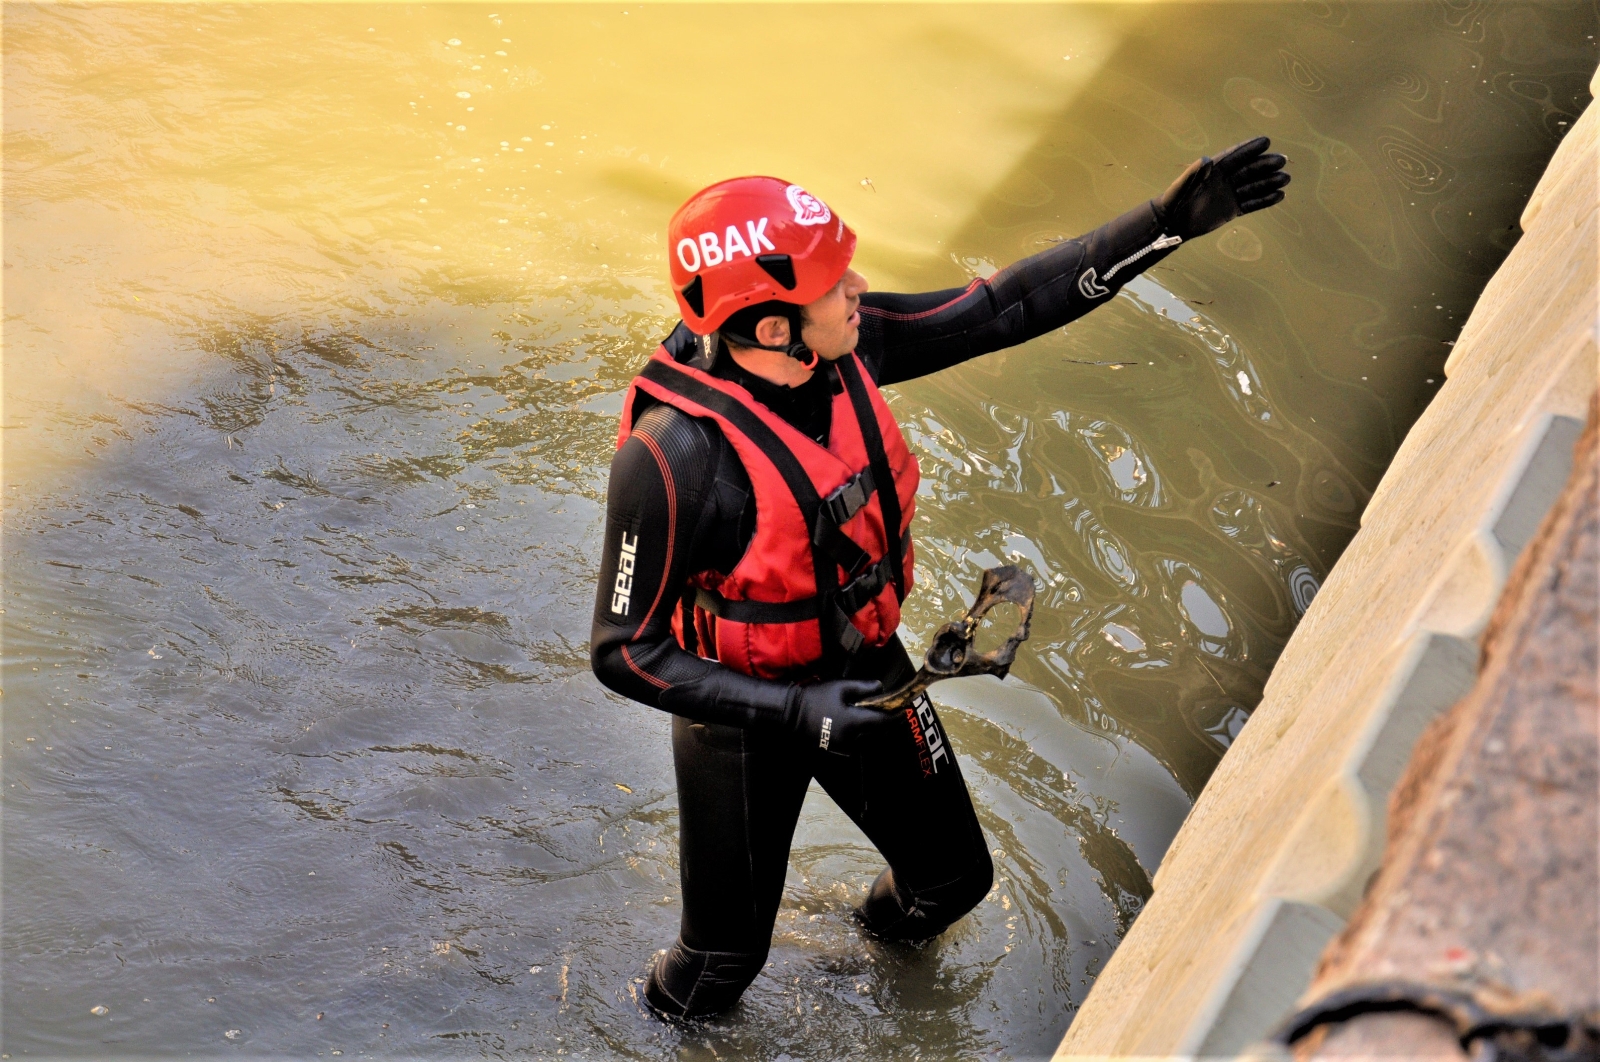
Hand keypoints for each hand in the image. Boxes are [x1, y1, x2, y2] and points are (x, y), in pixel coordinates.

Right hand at [786, 679, 891, 756]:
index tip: (902, 709)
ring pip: (864, 739)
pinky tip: (852, 724)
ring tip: (867, 716)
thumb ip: (863, 688)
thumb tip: (881, 688)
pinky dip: (857, 735)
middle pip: (875, 733)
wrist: (790, 713)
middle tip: (885, 710)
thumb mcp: (840, 687)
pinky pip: (853, 744)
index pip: (883, 722)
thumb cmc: (816, 698)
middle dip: (882, 722)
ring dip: (869, 730)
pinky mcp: (834, 750)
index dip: (895, 716)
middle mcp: (852, 739)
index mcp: (855, 723)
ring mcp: (842, 748)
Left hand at [1153, 136, 1289, 240]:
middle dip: (1265, 164)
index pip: (1235, 156)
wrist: (1172, 222)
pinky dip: (1265, 200)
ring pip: (1253, 186)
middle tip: (1282, 160)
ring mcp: (1230, 194)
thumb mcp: (1181, 186)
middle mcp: (1225, 179)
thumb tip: (1206, 160)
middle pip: (1249, 169)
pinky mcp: (1232, 209)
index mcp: (1214, 169)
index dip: (1249, 148)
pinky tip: (1279, 196)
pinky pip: (1252, 204)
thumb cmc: (1173, 200)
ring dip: (1269, 182)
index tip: (1265, 141)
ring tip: (1285, 179)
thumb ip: (1193, 173)